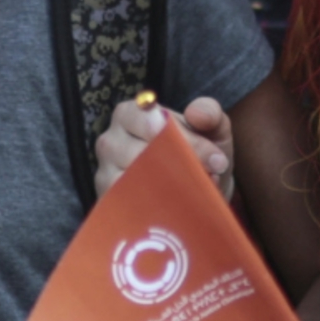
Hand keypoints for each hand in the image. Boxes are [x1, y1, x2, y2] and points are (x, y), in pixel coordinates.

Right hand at [95, 96, 232, 199]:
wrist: (198, 192)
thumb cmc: (198, 153)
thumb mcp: (212, 129)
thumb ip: (210, 113)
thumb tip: (195, 113)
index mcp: (130, 114)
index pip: (148, 119)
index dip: (182, 136)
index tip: (212, 155)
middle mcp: (111, 141)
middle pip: (141, 151)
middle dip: (183, 163)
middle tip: (214, 173)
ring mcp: (105, 174)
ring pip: (136, 179)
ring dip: (173, 187)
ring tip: (199, 189)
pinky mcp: (109, 204)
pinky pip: (131, 205)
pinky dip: (159, 207)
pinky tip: (180, 205)